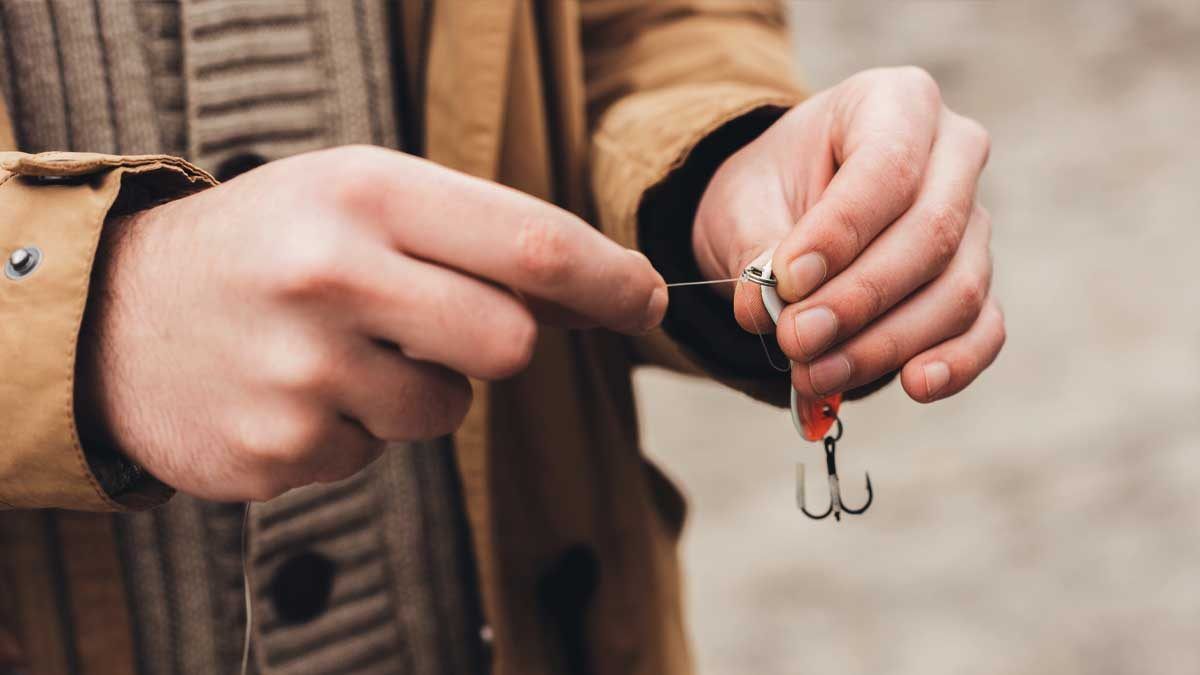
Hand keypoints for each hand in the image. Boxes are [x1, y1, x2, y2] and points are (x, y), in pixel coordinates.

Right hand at [78, 146, 666, 500]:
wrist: (117, 314)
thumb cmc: (269, 245)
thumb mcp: (358, 198)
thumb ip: (472, 237)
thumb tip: (595, 294)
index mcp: (365, 194)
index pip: (530, 245)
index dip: (608, 279)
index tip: (647, 299)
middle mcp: (332, 276)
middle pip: (510, 341)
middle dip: (502, 341)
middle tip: (446, 322)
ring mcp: (301, 371)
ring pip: (446, 408)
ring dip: (418, 387)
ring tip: (342, 351)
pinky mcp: (279, 448)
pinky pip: (376, 453)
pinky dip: (356, 427)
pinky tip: (298, 390)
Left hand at [692, 67, 1003, 403]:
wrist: (785, 210)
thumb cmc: (769, 191)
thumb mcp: (743, 203)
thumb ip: (757, 250)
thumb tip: (766, 309)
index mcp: (897, 102)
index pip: (887, 167)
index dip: (840, 232)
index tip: (788, 282)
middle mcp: (953, 153)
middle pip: (930, 233)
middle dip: (858, 299)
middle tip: (796, 340)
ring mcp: (975, 220)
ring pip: (957, 289)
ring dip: (886, 342)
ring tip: (815, 373)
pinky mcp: (978, 281)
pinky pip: (984, 327)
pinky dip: (953, 363)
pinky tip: (913, 385)